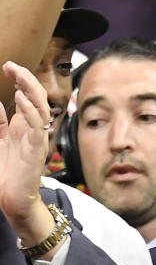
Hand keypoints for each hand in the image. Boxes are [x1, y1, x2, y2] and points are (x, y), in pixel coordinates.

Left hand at [0, 62, 52, 236]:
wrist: (10, 199)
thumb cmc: (5, 174)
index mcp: (23, 126)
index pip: (27, 96)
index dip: (20, 79)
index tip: (7, 66)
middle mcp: (32, 130)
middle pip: (37, 97)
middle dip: (26, 79)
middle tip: (11, 65)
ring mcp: (36, 138)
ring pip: (41, 107)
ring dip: (30, 89)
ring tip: (17, 74)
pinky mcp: (36, 150)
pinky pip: (38, 126)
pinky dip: (31, 111)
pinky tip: (22, 99)